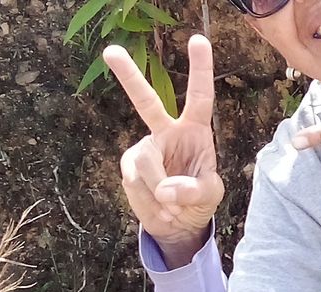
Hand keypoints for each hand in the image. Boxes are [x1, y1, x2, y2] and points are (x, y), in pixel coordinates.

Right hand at [106, 36, 223, 266]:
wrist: (177, 222)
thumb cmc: (199, 200)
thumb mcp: (209, 196)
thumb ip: (193, 191)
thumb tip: (166, 189)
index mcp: (195, 129)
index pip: (199, 96)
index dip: (200, 69)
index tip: (198, 40)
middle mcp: (167, 131)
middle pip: (146, 101)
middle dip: (128, 76)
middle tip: (110, 50)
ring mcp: (145, 147)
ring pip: (146, 164)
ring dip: (159, 191)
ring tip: (172, 207)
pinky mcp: (129, 165)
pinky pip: (136, 181)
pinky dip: (148, 200)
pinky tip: (158, 206)